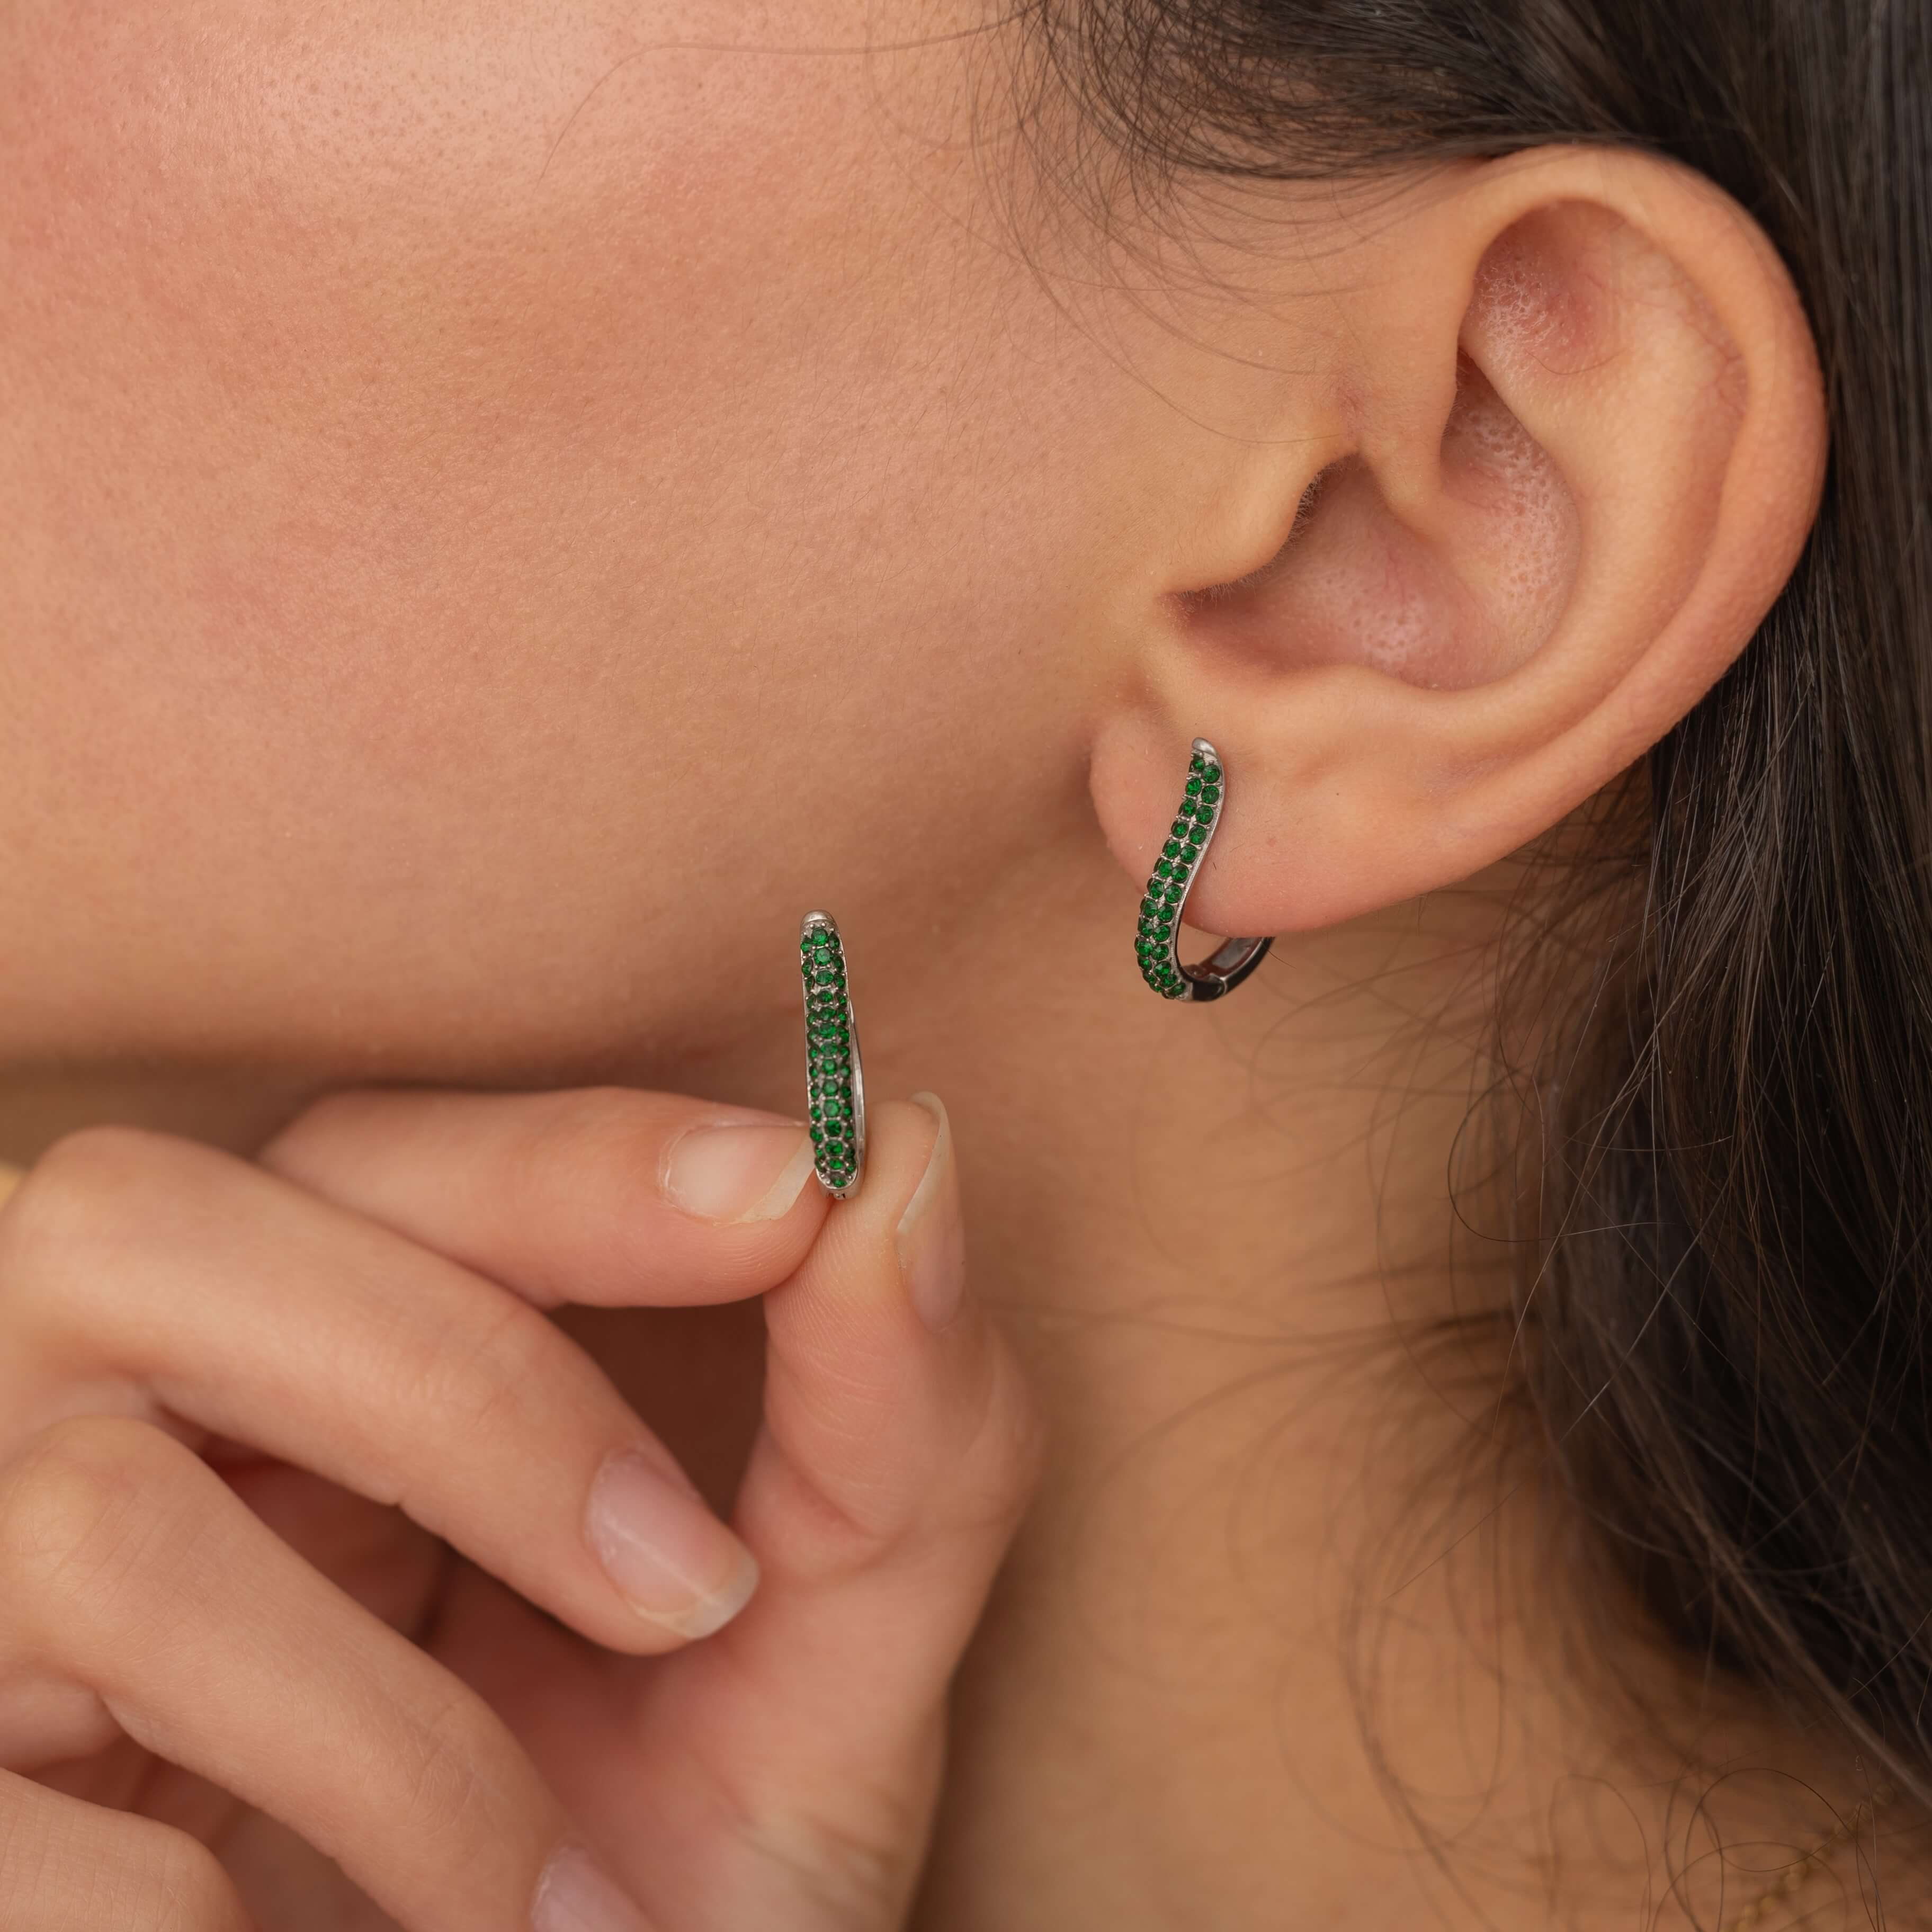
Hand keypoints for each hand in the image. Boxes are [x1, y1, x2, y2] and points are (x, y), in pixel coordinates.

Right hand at [0, 1086, 1038, 1928]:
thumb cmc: (668, 1878)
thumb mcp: (816, 1672)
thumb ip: (896, 1438)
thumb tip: (914, 1155)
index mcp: (299, 1371)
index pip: (372, 1157)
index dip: (565, 1158)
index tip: (789, 1187)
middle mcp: (93, 1439)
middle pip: (147, 1225)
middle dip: (463, 1382)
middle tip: (688, 1583)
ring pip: (95, 1520)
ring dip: (389, 1732)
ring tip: (551, 1901)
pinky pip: (20, 1829)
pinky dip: (220, 1915)